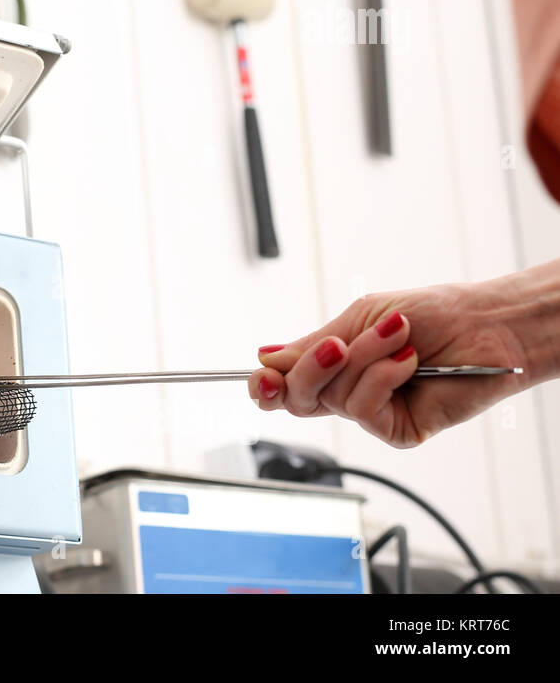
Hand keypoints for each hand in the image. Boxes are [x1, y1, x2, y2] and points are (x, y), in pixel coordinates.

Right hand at [248, 283, 530, 447]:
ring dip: (365, 358)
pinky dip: (383, 377)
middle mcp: (347, 393)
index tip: (263, 375)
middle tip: (337, 346)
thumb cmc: (429, 314)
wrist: (482, 325)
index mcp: (332, 368)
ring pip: (333, 397)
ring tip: (398, 338)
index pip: (284, 387)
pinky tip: (409, 363)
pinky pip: (364, 410)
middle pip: (295, 399)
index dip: (265, 387)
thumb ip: (310, 345)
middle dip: (309, 370)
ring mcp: (373, 414)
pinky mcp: (397, 431)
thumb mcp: (357, 318)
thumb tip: (264, 359)